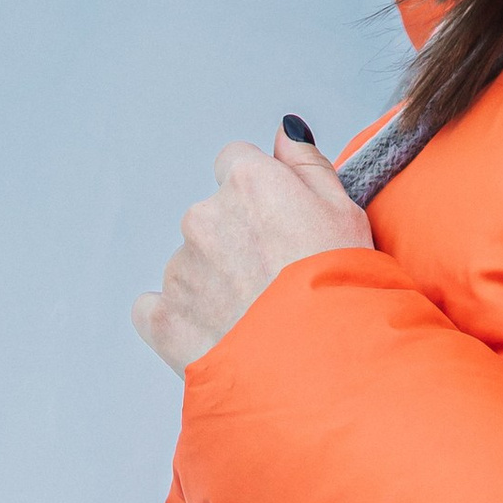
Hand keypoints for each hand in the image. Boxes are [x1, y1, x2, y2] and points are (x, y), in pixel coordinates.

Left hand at [132, 124, 371, 374]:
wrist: (322, 371)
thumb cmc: (342, 288)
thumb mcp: (346, 211)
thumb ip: (307, 164)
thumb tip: (284, 130)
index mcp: (247, 183)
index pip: (235, 162)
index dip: (260, 194)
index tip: (280, 226)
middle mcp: (203, 216)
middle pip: (211, 215)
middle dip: (235, 240)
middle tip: (274, 280)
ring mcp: (179, 268)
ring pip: (190, 263)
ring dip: (213, 283)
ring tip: (256, 318)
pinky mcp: (161, 317)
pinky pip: (156, 308)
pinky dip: (179, 319)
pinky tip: (216, 336)